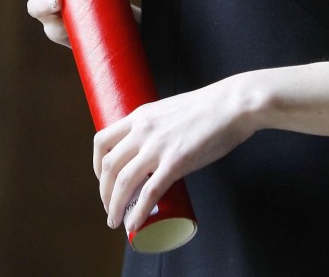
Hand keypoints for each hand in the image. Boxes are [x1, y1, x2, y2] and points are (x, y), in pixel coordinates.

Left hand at [93, 77, 256, 231]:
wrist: (232, 105)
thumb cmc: (208, 107)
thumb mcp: (170, 110)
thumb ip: (157, 128)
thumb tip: (153, 151)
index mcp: (141, 115)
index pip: (102, 141)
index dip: (97, 166)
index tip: (103, 180)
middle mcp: (143, 130)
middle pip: (109, 166)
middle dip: (104, 193)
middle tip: (110, 206)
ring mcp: (158, 146)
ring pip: (123, 183)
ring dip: (114, 207)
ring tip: (116, 220)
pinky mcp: (176, 162)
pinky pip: (149, 194)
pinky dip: (138, 213)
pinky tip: (135, 224)